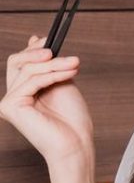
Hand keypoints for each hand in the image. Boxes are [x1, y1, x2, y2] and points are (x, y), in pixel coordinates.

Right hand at [0, 35, 93, 164]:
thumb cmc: (71, 119)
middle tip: (59, 50)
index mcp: (23, 91)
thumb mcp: (61, 81)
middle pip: (17, 62)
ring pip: (28, 70)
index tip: (51, 39)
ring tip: (75, 64)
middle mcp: (12, 96)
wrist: (76, 143)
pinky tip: (70, 73)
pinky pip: (32, 81)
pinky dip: (53, 74)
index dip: (33, 49)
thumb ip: (49, 64)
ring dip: (55, 64)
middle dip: (39, 53)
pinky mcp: (10, 107)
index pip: (19, 62)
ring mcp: (9, 102)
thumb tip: (36, 39)